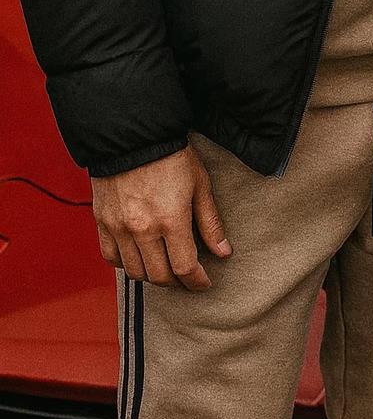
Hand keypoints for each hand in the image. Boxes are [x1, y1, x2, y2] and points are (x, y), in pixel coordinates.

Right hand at [92, 144, 231, 290]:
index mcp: (171, 220)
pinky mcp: (102, 223)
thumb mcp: (200, 184)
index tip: (204, 282)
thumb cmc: (170, 156)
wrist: (133, 136)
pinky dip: (125, 264)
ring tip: (164, 267)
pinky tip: (138, 256)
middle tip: (186, 276)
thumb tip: (223, 252)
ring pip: (135, 271)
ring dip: (152, 275)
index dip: (197, 281)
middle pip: (159, 276)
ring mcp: (119, 228)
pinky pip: (111, 258)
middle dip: (177, 282)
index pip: (185, 268)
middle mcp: (142, 229)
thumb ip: (210, 222)